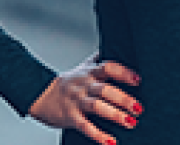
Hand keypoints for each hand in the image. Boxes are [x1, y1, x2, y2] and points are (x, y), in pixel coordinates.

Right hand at [28, 52, 143, 144]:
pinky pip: (85, 126)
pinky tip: (111, 142)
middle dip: (123, 98)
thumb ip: (99, 60)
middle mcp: (84, 85)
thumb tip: (114, 44)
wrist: (41, 95)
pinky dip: (98, 135)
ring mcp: (77, 101)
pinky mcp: (71, 117)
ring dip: (115, 115)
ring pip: (97, 107)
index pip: (107, 68)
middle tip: (139, 107)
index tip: (137, 79)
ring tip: (131, 122)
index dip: (122, 72)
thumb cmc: (68, 83)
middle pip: (105, 89)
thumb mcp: (82, 67)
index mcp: (89, 73)